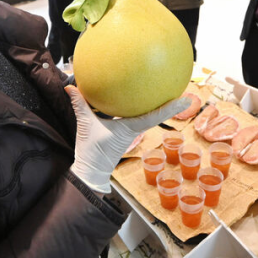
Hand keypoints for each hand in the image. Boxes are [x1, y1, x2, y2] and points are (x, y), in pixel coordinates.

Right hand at [67, 86, 189, 192]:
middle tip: (187, 92)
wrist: (91, 169)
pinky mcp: (126, 131)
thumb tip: (70, 88)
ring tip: (169, 91)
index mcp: (130, 127)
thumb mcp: (85, 125)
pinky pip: (136, 116)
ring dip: (160, 106)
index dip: (171, 108)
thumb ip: (80, 105)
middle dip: (171, 104)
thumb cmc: (92, 151)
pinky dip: (141, 106)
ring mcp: (132, 130)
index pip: (155, 116)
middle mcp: (135, 128)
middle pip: (157, 114)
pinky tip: (136, 96)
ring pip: (149, 115)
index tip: (187, 100)